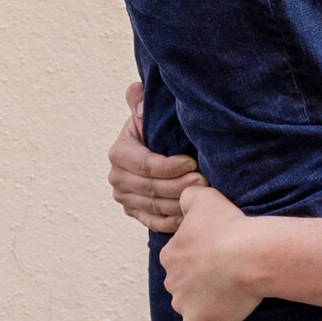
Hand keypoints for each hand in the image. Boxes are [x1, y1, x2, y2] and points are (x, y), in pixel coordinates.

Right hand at [108, 80, 198, 234]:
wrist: (155, 146)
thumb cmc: (155, 126)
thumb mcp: (148, 110)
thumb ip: (138, 99)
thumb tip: (140, 109)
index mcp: (119, 153)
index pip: (146, 165)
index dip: (170, 167)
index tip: (193, 163)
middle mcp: (117, 177)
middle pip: (151, 188)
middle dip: (179, 186)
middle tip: (204, 181)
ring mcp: (125, 198)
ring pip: (154, 206)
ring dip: (179, 204)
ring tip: (203, 197)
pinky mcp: (134, 212)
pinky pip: (153, 222)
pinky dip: (172, 221)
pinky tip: (191, 216)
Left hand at [158, 181, 264, 320]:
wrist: (250, 256)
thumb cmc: (229, 226)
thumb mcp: (204, 197)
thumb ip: (188, 196)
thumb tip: (184, 200)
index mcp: (169, 255)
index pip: (181, 259)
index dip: (202, 257)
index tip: (221, 253)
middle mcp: (171, 282)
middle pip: (185, 283)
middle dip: (202, 280)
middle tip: (228, 272)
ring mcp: (184, 305)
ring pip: (194, 304)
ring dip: (209, 299)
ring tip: (233, 289)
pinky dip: (219, 318)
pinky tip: (234, 305)